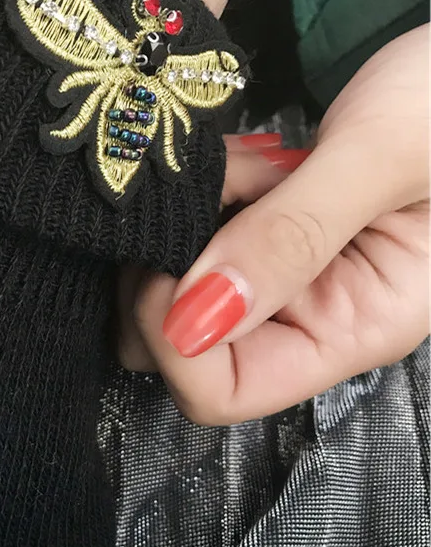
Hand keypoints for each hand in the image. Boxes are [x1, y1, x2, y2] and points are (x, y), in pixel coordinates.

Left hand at [120, 24, 428, 424]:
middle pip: (182, 348)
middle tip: (200, 198)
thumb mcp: (384, 157)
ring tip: (235, 163)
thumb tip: (191, 323)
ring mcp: (281, 270)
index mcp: (353, 325)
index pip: (227, 389)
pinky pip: (192, 234)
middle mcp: (308, 311)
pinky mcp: (264, 229)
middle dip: (161, 275)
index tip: (172, 258)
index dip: (174, 338)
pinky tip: (235, 157)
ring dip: (180, 222)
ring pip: (172, 288)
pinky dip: (195, 194)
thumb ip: (291, 237)